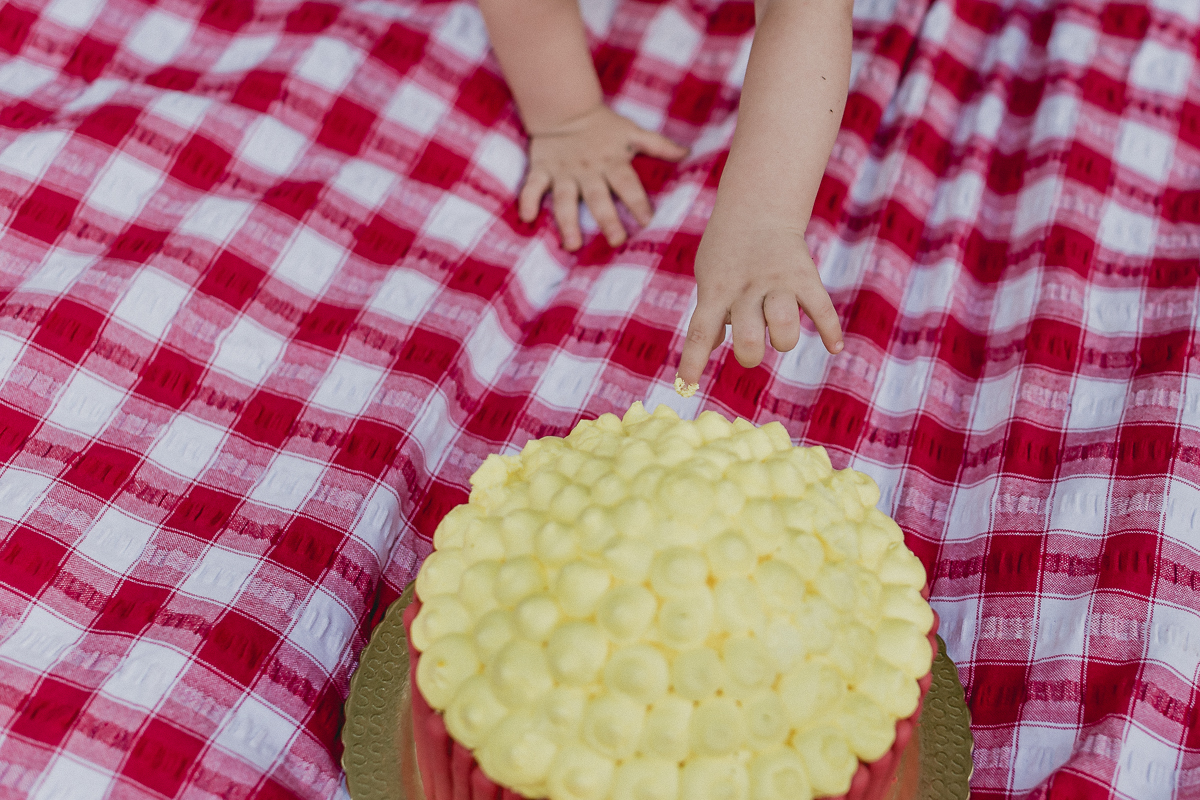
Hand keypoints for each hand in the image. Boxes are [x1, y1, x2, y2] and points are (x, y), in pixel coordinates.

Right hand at [518, 104, 688, 250]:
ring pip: (565, 199)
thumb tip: (688, 152)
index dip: (638, 202)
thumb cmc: (604, 127)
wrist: (565, 108)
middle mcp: (588, 170)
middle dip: (608, 218)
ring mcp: (563, 172)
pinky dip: (528, 201)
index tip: (647, 221)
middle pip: (598, 197)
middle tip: (616, 239)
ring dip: (568, 222)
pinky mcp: (542, 170)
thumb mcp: (632, 132)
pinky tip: (528, 218)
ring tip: (572, 244)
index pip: (628, 184)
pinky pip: (533, 186)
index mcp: (612, 162)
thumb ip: (659, 145)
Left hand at [676, 218, 843, 385]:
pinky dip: (830, 329)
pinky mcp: (805, 277)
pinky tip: (834, 348)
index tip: (686, 386)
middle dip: (750, 354)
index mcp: (716, 290)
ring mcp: (777, 282)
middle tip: (751, 349)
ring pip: (784, 324)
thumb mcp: (708, 278)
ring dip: (783, 340)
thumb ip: (710, 312)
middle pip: (750, 336)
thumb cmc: (726, 252)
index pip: (700, 331)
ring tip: (780, 335)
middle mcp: (746, 288)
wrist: (757, 208)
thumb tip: (710, 346)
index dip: (693, 361)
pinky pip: (821, 307)